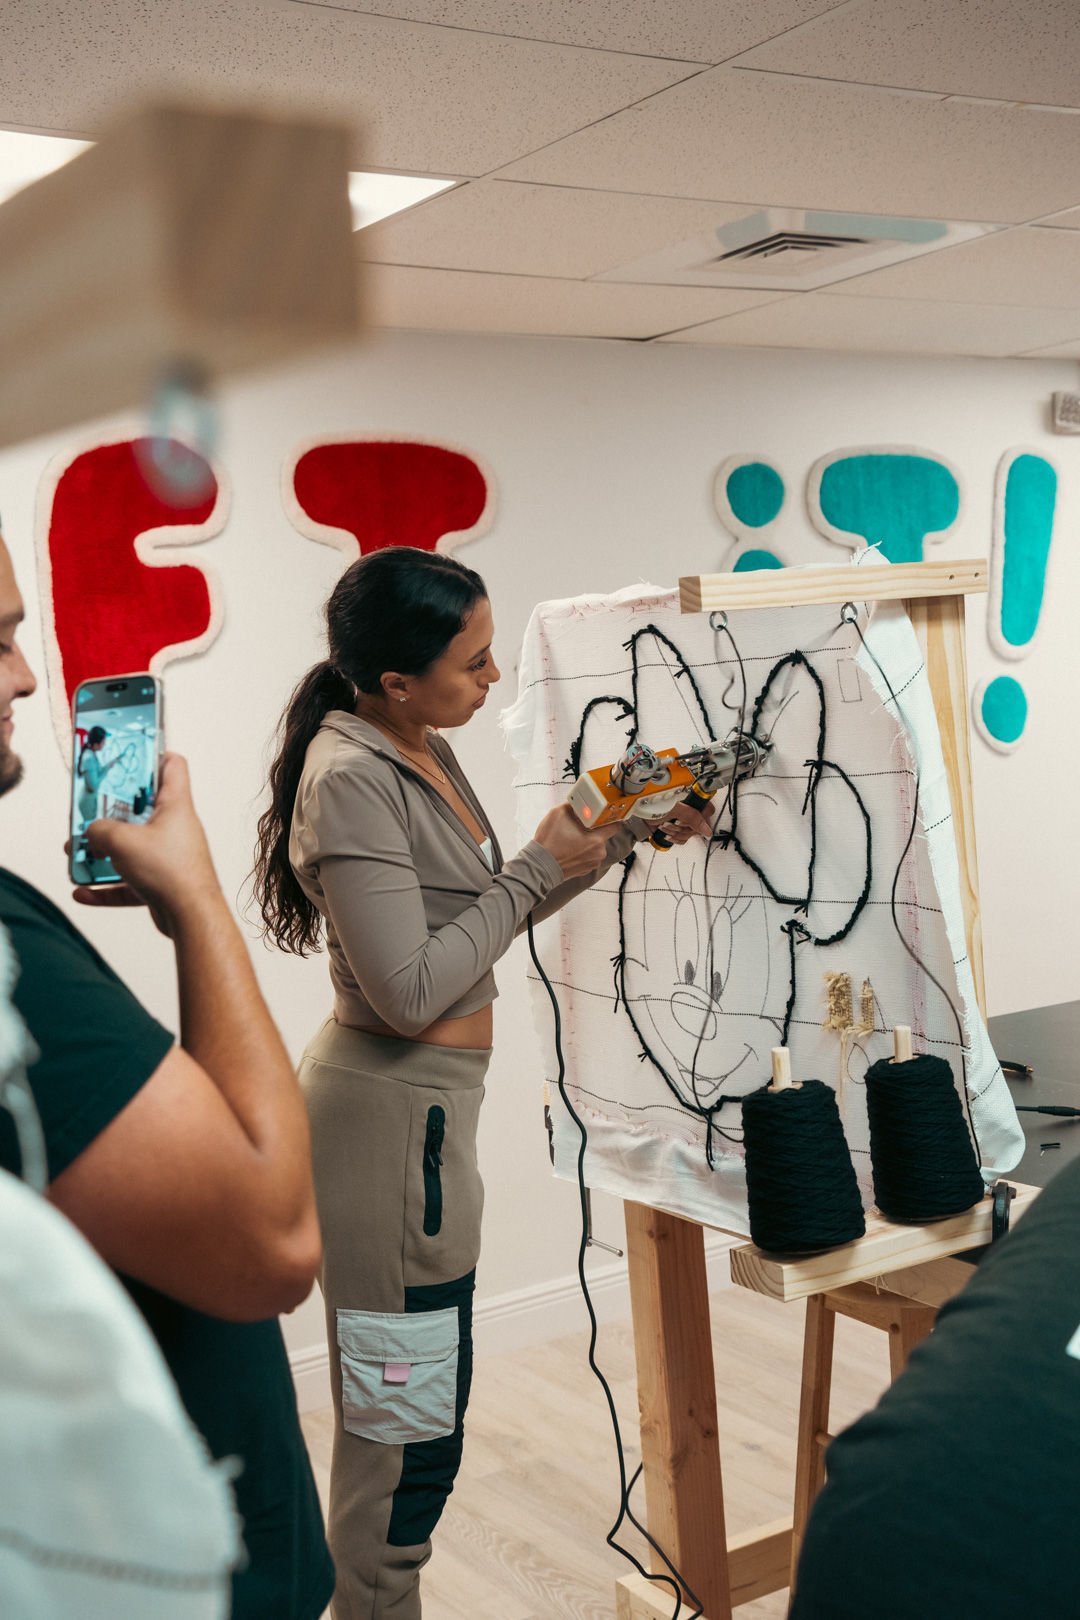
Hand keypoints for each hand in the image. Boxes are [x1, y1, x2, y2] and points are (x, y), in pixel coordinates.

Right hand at [72, 753, 221, 936]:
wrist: (191, 916)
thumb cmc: (171, 871)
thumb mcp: (122, 840)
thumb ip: (99, 830)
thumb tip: (91, 834)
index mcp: (175, 805)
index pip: (172, 765)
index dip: (152, 755)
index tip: (127, 757)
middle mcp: (174, 827)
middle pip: (139, 810)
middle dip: (109, 813)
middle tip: (86, 814)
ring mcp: (168, 856)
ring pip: (130, 848)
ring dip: (102, 852)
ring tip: (77, 854)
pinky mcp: (162, 882)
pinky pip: (129, 881)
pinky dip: (106, 886)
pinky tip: (83, 891)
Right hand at [533, 803, 622, 878]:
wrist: (539, 867)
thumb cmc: (548, 843)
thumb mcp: (557, 814)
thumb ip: (573, 805)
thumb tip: (579, 802)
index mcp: (597, 840)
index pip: (615, 825)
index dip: (609, 817)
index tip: (602, 813)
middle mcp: (599, 853)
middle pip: (602, 835)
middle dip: (592, 829)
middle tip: (577, 825)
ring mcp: (593, 863)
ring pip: (595, 846)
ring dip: (587, 840)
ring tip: (570, 838)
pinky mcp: (586, 869)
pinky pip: (589, 855)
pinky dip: (582, 851)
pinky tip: (568, 848)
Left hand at [643, 797, 716, 846]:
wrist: (638, 816)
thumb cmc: (651, 805)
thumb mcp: (673, 809)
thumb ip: (693, 818)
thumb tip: (707, 830)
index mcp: (691, 799)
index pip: (708, 811)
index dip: (698, 819)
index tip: (686, 819)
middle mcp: (689, 808)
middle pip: (699, 826)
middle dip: (682, 828)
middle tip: (672, 822)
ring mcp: (683, 819)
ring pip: (690, 834)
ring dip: (675, 832)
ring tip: (666, 825)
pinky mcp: (677, 828)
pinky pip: (684, 839)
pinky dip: (674, 838)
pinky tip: (666, 832)